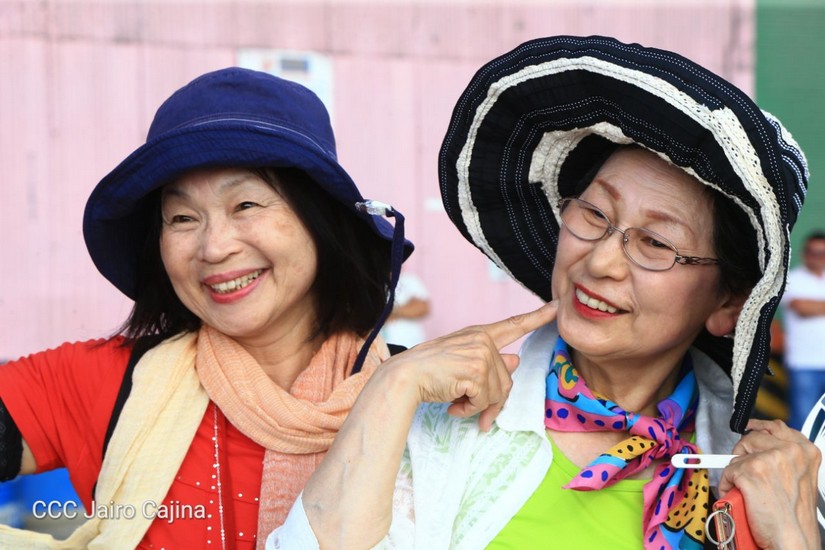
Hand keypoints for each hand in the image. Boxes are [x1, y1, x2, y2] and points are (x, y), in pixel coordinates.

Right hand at [383, 300, 557, 430]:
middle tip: (470, 409)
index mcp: (479, 334)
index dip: (537, 317)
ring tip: (455, 402)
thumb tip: (516, 361)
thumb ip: (489, 362)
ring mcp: (481, 354)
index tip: (556, 307)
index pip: (513, 324)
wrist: (404, 376)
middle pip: (506, 379)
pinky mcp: (476, 371)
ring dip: (477, 406)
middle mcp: (482, 340)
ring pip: (497, 392)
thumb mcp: (461, 361)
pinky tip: (452, 405)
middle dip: (490, 400)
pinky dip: (468, 410)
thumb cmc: (429, 370)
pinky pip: (484, 401)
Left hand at [719, 419, 820, 549]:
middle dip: (743, 453)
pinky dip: (727, 484)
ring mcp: (769, 461)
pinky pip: (726, 472)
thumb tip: (763, 447)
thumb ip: (785, 458)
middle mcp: (788, 452)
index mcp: (804, 452)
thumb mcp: (799, 478)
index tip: (751, 427)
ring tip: (747, 488)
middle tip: (746, 471)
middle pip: (751, 438)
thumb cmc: (793, 515)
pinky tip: (739, 494)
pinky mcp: (750, 472)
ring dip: (736, 471)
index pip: (776, 427)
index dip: (760, 428)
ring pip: (737, 456)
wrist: (792, 537)